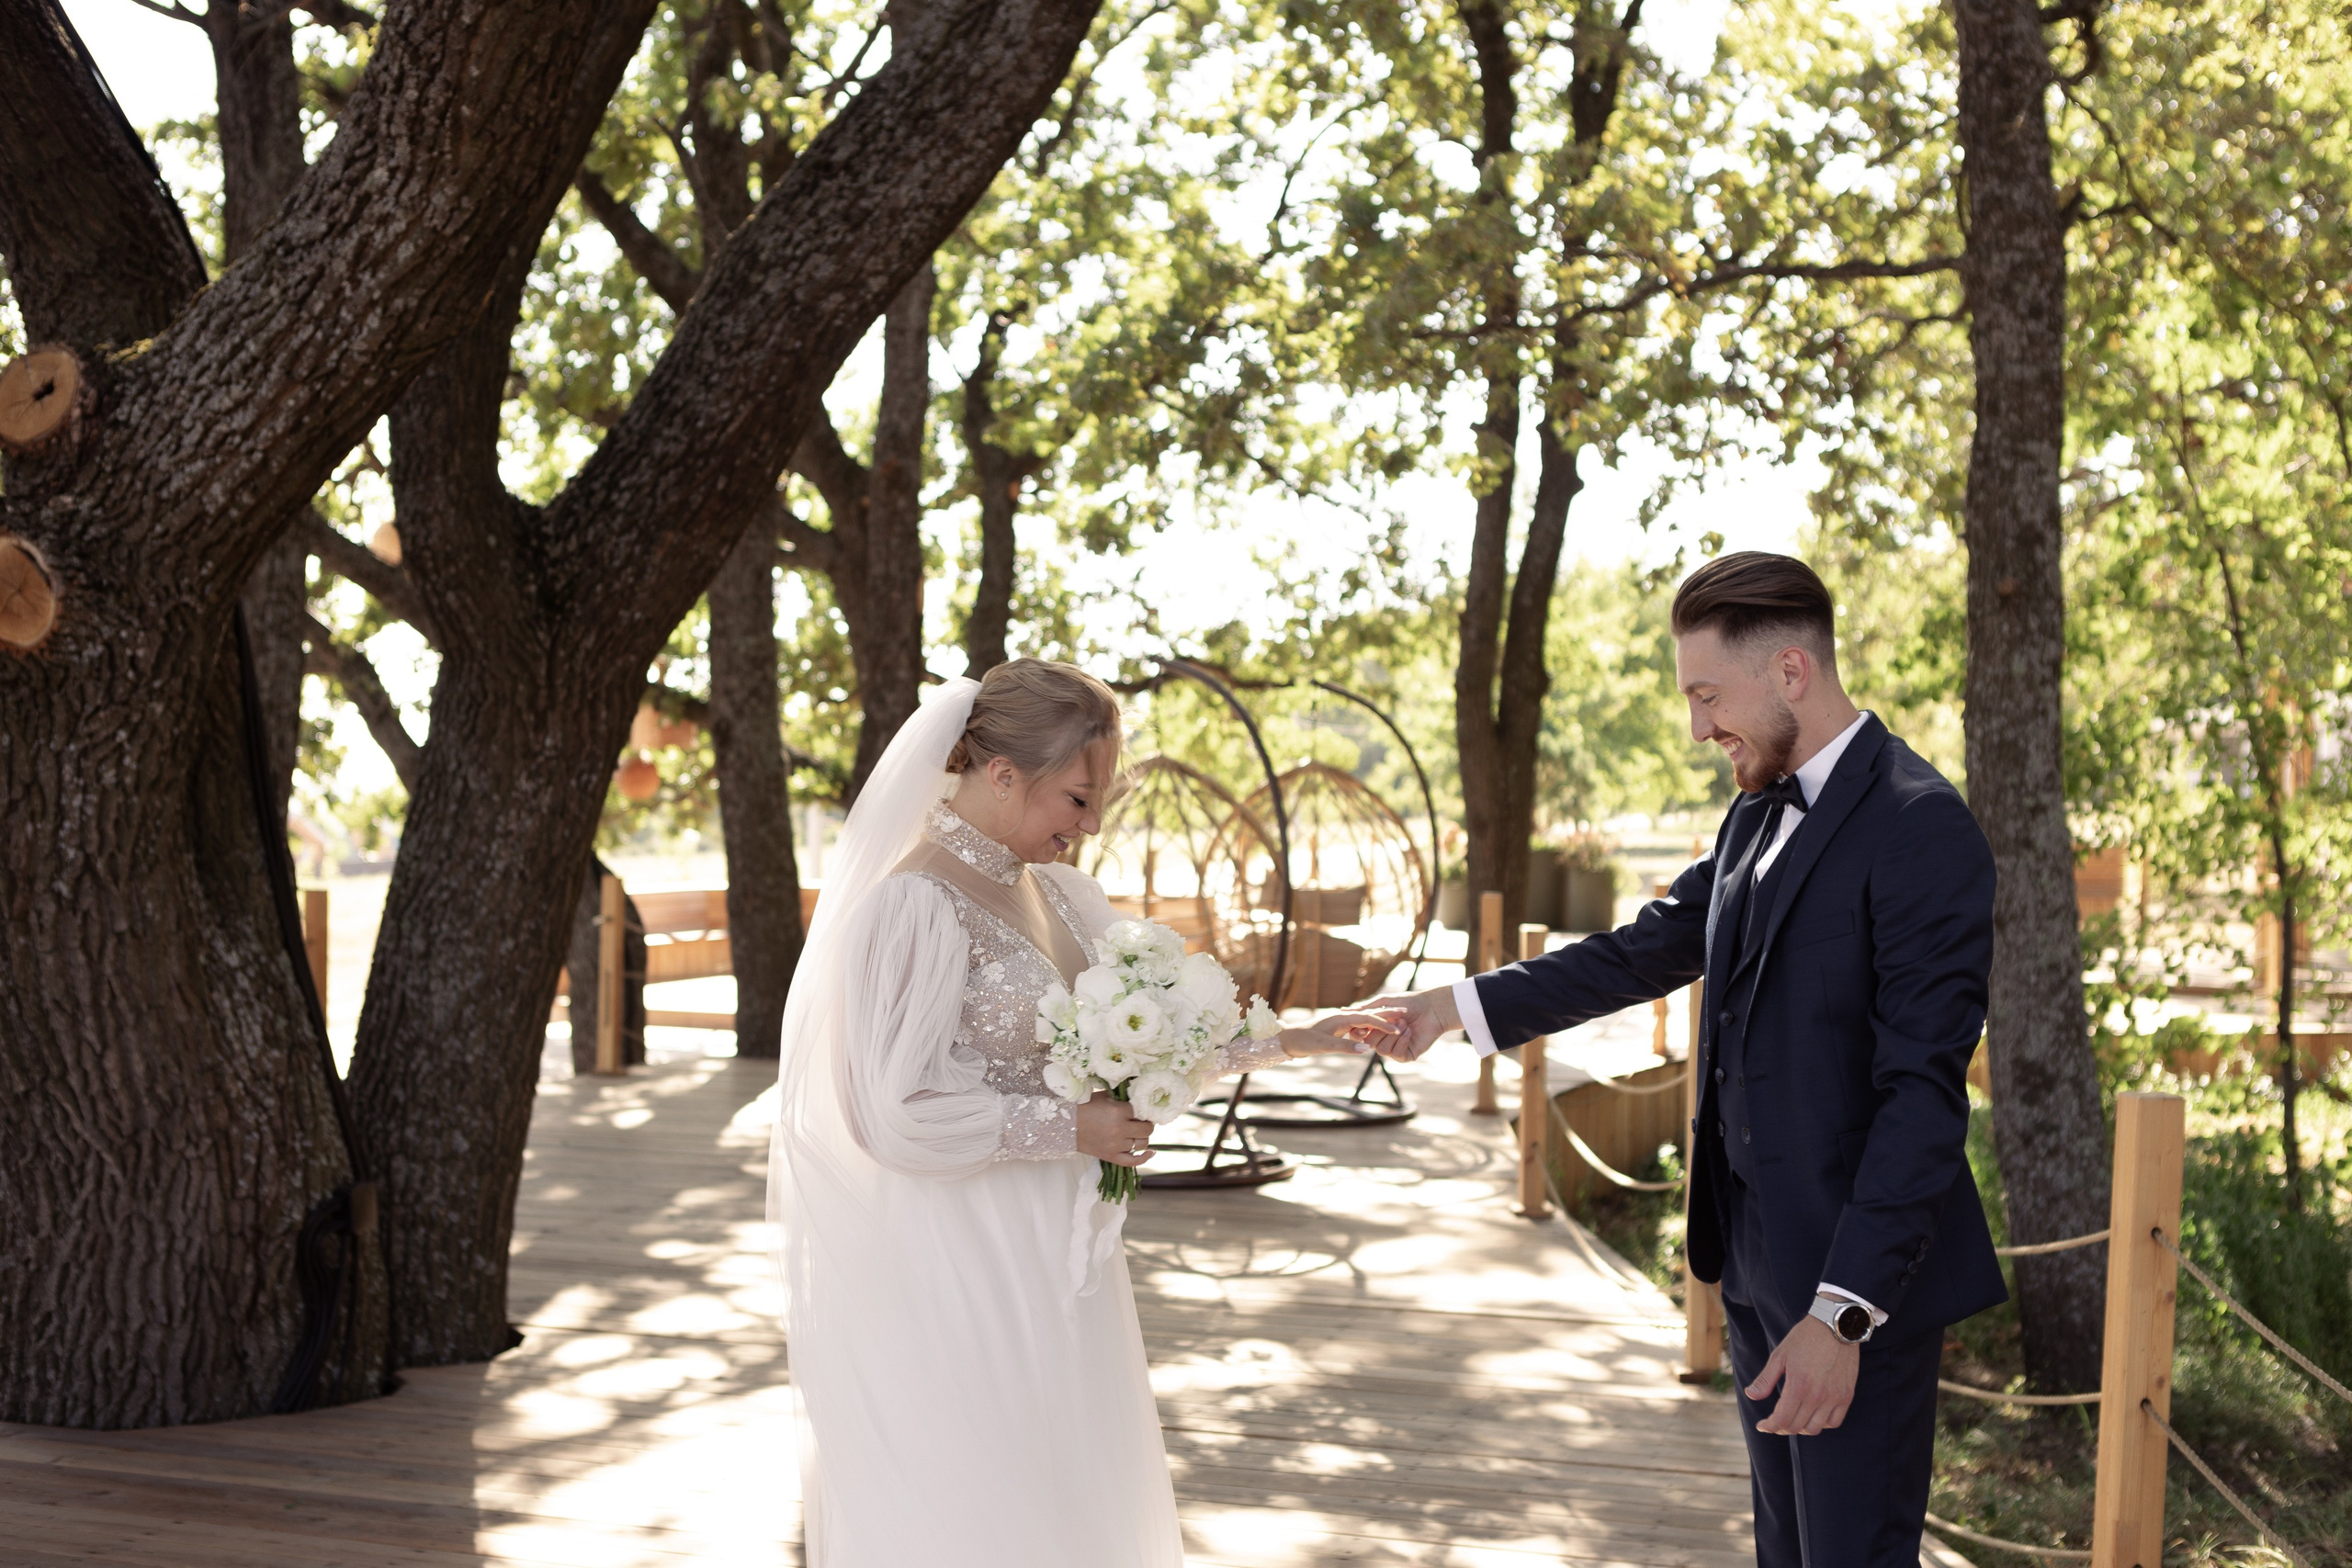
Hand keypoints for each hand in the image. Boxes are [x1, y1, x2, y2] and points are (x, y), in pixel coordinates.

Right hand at [1075, 1091, 1156, 1166]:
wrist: (1065, 1125)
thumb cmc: (1083, 1107)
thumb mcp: (1103, 1096)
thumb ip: (1121, 1097)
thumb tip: (1139, 1097)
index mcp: (1118, 1111)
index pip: (1142, 1112)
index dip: (1144, 1111)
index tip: (1142, 1110)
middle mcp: (1119, 1129)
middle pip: (1147, 1129)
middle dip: (1146, 1124)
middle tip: (1141, 1121)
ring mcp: (1115, 1145)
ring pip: (1142, 1143)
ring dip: (1142, 1137)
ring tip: (1137, 1133)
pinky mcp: (1110, 1156)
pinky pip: (1133, 1161)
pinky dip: (1143, 1158)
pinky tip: (1151, 1153)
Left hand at [1279, 1008, 1391, 1055]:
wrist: (1288, 1039)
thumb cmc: (1304, 1041)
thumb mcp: (1325, 1045)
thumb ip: (1345, 1046)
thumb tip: (1366, 1049)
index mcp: (1342, 1018)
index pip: (1368, 1019)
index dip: (1384, 1023)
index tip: (1400, 1027)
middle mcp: (1343, 1017)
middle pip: (1369, 1015)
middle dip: (1388, 1014)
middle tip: (1407, 1013)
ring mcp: (1341, 1022)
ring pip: (1366, 1020)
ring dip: (1381, 1020)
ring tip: (1397, 1020)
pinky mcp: (1338, 1028)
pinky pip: (1359, 1026)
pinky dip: (1371, 1027)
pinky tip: (1377, 1030)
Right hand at [1352, 989, 1460, 1061]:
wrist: (1432, 1009)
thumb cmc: (1409, 1003)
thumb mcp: (1384, 1003)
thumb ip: (1365, 1009)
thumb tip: (1343, 1010)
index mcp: (1377, 1028)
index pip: (1360, 1035)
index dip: (1361, 1031)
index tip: (1365, 1024)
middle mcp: (1384, 1040)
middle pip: (1369, 1044)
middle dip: (1380, 1031)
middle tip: (1394, 1020)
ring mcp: (1395, 1048)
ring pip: (1381, 1051)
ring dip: (1393, 1035)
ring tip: (1405, 1024)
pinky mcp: (1406, 1055)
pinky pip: (1396, 1054)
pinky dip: (1402, 1041)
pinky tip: (1410, 1032)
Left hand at [1746, 1316, 1858, 1434]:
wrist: (1836, 1326)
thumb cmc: (1805, 1338)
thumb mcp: (1780, 1355)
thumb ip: (1765, 1379)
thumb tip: (1751, 1395)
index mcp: (1798, 1385)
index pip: (1781, 1419)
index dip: (1769, 1426)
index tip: (1762, 1425)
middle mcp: (1817, 1395)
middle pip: (1796, 1426)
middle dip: (1781, 1428)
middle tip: (1774, 1423)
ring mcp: (1834, 1397)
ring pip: (1815, 1428)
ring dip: (1800, 1428)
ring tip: (1793, 1420)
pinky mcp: (1846, 1395)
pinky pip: (1834, 1422)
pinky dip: (1821, 1424)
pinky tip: (1813, 1416)